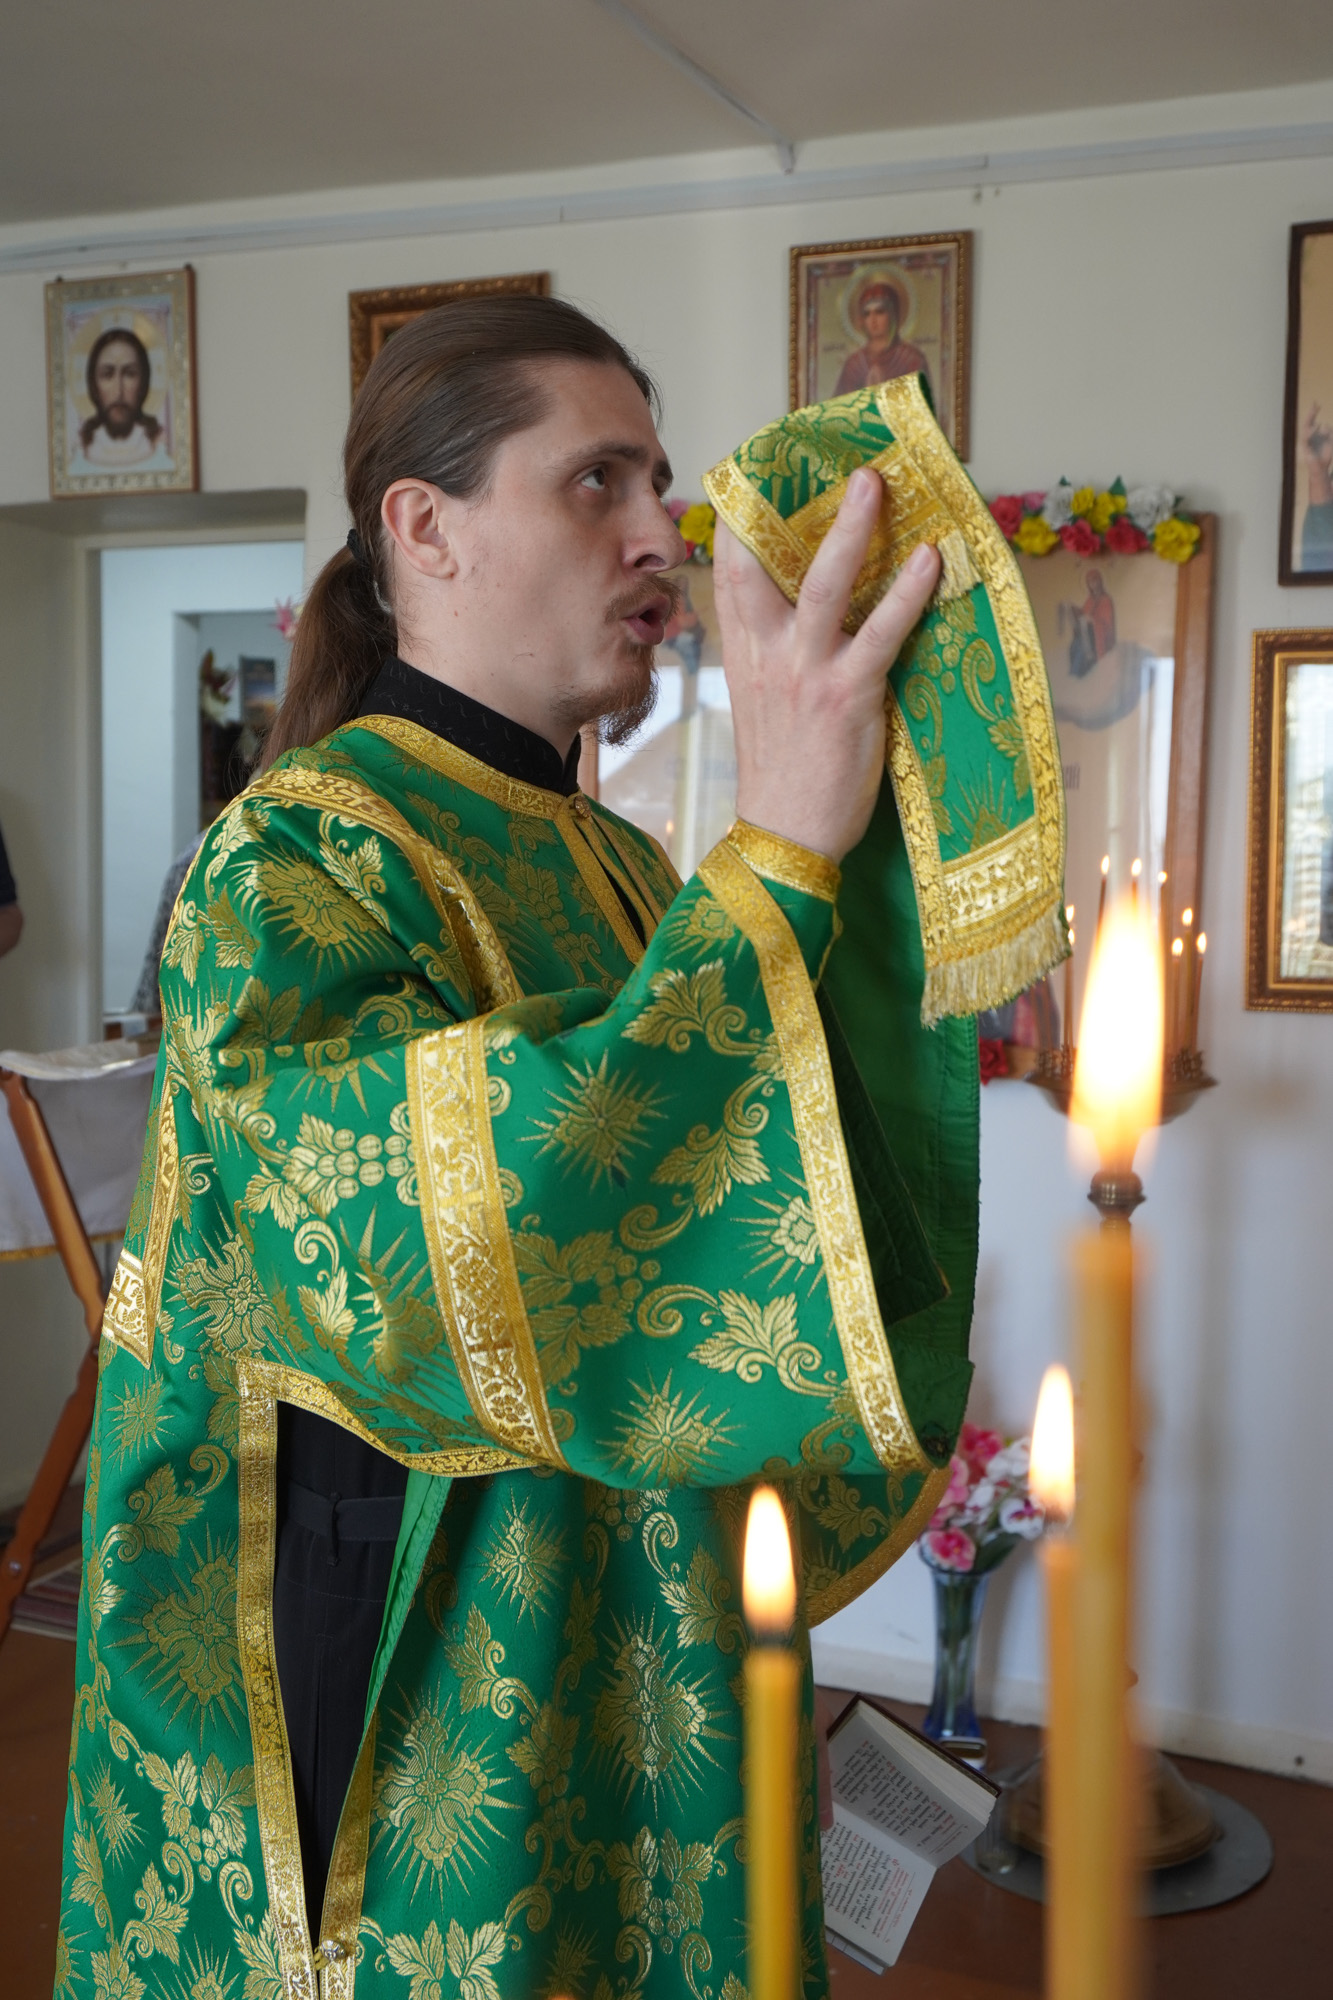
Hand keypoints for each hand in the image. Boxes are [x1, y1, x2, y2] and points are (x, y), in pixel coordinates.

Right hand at [715, 467, 940, 863]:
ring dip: (852, 529)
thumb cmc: (783, 778)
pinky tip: (931, 562)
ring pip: (823, 583)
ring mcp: (805, 671)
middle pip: (767, 563)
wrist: (784, 838)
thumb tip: (804, 623)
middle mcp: (766, 654)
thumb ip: (774, 660)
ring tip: (877, 485)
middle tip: (831, 466)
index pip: (730, 575)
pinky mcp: (846, 695)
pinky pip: (880, 631)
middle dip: (792, 507)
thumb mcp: (761, 709)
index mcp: (743, 657)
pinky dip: (907, 592)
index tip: (758, 480)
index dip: (742, 523)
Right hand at [1304, 403, 1332, 505]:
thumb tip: (1324, 425)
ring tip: (1314, 411)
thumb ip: (1328, 433)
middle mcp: (1309, 437)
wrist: (1322, 468)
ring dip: (1310, 419)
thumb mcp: (1330, 441)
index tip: (1317, 404)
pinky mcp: (1305, 448)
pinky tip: (1316, 426)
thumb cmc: (1326, 455)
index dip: (1314, 413)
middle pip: (1308, 423)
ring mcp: (1306, 442)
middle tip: (1314, 404)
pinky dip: (1310, 432)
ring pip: (1305, 429)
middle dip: (1311, 413)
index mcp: (1314, 434)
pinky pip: (1306, 439)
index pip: (1313, 421)